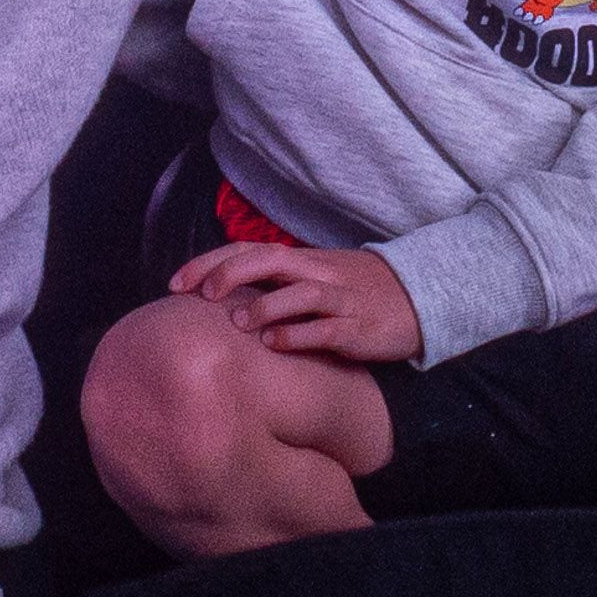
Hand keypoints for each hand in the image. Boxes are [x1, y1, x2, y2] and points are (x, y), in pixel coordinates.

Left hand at [170, 239, 424, 362]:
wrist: (420, 298)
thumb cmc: (356, 294)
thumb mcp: (315, 281)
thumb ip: (274, 286)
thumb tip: (221, 300)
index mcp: (302, 261)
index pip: (249, 250)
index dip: (211, 263)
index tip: (176, 283)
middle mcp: (318, 273)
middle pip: (270, 260)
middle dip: (231, 273)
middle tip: (201, 295)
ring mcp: (340, 299)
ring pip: (300, 293)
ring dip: (265, 305)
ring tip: (238, 321)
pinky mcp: (359, 328)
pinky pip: (327, 329)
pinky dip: (299, 335)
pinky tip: (274, 345)